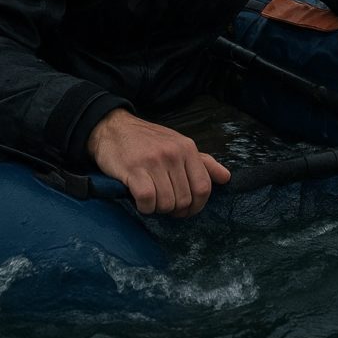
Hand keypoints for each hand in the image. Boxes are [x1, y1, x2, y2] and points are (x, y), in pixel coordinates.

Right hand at [86, 108, 230, 216]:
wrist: (112, 128)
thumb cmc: (147, 140)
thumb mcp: (178, 145)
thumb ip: (203, 162)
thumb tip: (226, 178)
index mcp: (188, 148)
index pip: (204, 187)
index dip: (197, 206)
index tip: (186, 210)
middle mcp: (174, 154)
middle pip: (185, 199)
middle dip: (175, 209)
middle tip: (164, 204)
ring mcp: (154, 161)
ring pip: (167, 203)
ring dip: (159, 209)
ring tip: (151, 200)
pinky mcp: (134, 170)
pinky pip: (147, 200)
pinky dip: (145, 207)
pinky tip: (140, 200)